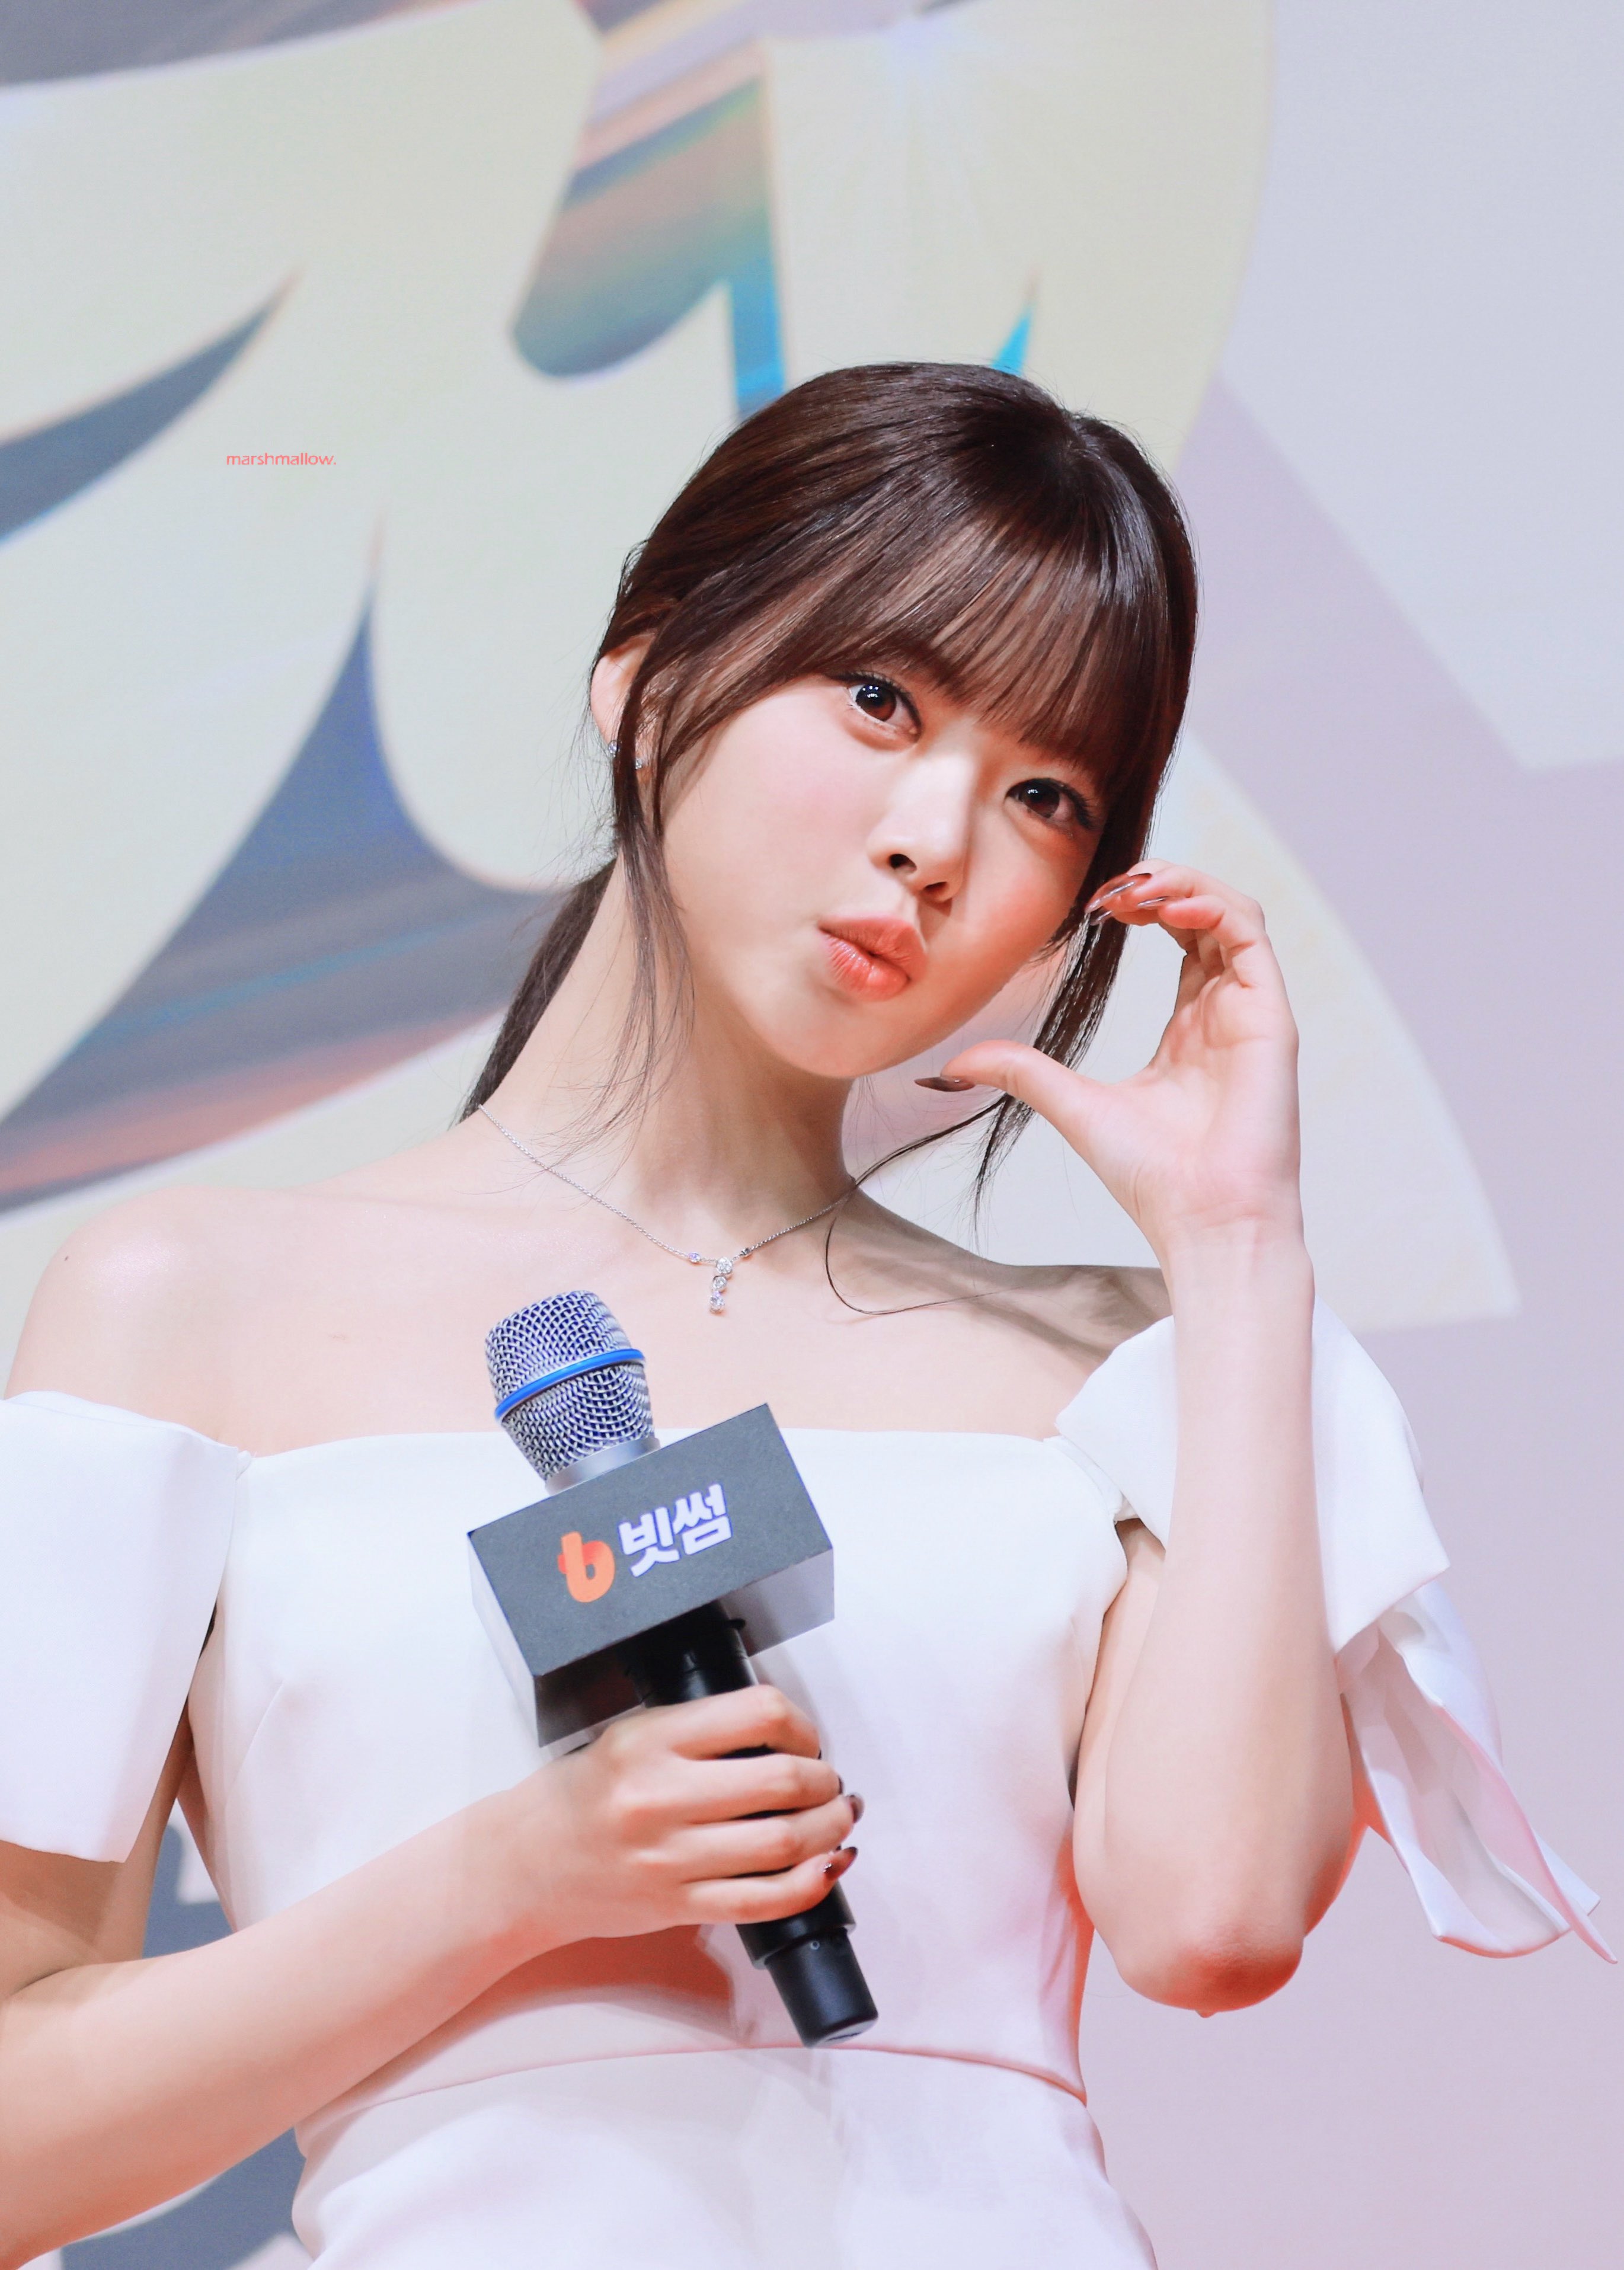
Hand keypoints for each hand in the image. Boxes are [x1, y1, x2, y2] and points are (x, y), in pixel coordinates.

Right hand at [496, 1686, 857, 1953]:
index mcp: (650, 1740)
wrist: (525, 1865)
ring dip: (829, 1827)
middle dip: (824, 1779)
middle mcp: (661, 1797)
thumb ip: (699, 1731)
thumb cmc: (579, 1796)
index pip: (758, 1714)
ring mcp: (670, 1859)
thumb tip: (784, 1734)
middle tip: (828, 1779)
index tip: (806, 1737)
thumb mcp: (630, 1736)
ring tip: (836, 1816)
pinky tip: (828, 1865)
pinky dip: (811, 1883)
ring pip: (783, 1843)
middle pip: (782, 1781)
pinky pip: (763, 1900)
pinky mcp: (678, 1906)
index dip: (802, 1724)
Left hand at [946, 861, 1304, 1261]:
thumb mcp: (1070, 1105)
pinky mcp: (1271, 1017)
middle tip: (1108, 891)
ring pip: (1234, 913)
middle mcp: (1225, 1012)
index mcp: (1188, 1027)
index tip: (1092, 908)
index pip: (1181, 937)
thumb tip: (950, 1066)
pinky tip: (1165, 908)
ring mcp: (1252, 1012)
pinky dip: (1212, 906)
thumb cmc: (1153, 1178)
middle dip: (1159, 884)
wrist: (1203, 1224)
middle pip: (1207, 915)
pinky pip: (1252, 935)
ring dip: (1185, 884)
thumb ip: (1021, 1071)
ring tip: (1133, 889)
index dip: (1142, 904)